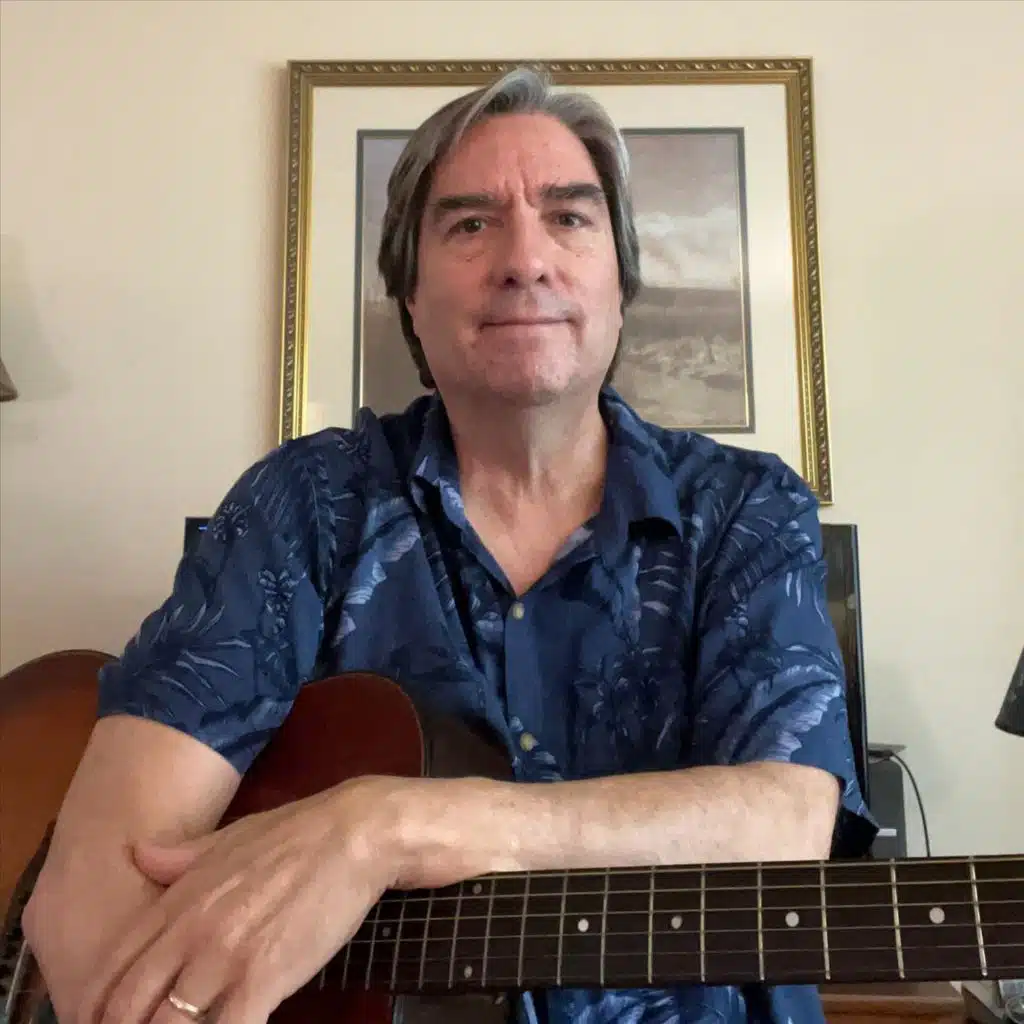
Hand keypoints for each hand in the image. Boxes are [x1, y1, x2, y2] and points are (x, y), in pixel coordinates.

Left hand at [78, 776, 406, 1023]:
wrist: (353, 834)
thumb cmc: (295, 832)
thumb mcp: (229, 837)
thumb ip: (180, 857)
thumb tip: (138, 855)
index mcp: (179, 899)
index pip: (116, 966)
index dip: (101, 1004)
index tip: (107, 1021)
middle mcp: (190, 932)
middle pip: (129, 1006)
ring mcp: (224, 957)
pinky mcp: (263, 979)